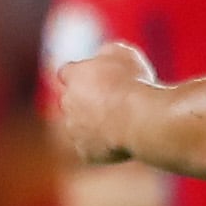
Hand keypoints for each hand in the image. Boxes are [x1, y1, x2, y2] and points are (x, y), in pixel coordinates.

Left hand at [49, 42, 156, 163]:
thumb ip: (108, 53)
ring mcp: (74, 129)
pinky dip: (103, 146)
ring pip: (81, 127)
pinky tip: (122, 139)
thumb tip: (104, 56)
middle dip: (88, 101)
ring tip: (121, 122)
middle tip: (113, 102)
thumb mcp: (124, 53)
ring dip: (95, 125)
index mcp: (73, 76)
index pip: (68, 73)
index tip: (95, 78)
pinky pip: (92, 149)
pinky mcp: (85, 152)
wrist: (138, 118)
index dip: (82, 75)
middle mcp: (67, 102)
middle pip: (73, 101)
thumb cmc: (133, 82)